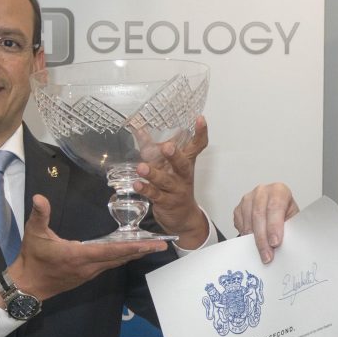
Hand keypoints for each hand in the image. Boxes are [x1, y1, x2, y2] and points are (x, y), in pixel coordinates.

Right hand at [0, 194, 166, 302]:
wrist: (28, 285)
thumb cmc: (32, 259)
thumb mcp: (34, 234)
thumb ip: (40, 215)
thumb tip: (40, 198)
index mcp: (79, 256)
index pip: (111, 251)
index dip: (132, 247)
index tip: (150, 245)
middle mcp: (90, 266)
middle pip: (121, 257)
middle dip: (143, 251)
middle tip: (163, 245)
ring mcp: (90, 272)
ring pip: (117, 262)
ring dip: (135, 254)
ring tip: (152, 246)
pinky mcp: (88, 274)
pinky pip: (110, 264)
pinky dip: (123, 257)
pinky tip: (132, 251)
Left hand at [135, 116, 208, 248]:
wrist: (183, 217)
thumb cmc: (173, 185)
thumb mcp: (165, 165)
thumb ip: (151, 148)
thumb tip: (138, 128)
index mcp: (186, 163)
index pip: (197, 146)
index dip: (200, 133)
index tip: (200, 119)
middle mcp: (183, 175)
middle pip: (183, 164)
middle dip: (175, 155)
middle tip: (167, 147)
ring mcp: (176, 190)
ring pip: (166, 181)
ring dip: (154, 174)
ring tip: (142, 167)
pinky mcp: (167, 202)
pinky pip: (156, 195)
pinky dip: (146, 190)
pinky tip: (137, 185)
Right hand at [233, 182, 298, 263]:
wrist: (277, 213)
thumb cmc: (286, 215)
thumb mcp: (293, 219)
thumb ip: (288, 229)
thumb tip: (285, 245)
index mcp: (279, 190)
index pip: (275, 207)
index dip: (274, 226)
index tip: (275, 243)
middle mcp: (262, 192)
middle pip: (259, 215)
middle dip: (263, 238)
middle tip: (268, 255)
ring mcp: (248, 199)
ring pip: (248, 221)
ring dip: (254, 241)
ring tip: (262, 254)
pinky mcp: (239, 208)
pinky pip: (239, 224)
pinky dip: (246, 236)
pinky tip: (253, 243)